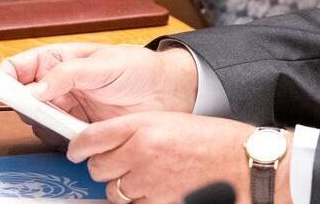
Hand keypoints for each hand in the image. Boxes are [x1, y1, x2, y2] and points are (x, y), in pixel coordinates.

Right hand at [0, 43, 198, 128]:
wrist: (168, 92)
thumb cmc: (139, 68)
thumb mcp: (103, 64)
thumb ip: (67, 75)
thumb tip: (34, 88)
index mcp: (60, 60)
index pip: (20, 66)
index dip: (4, 75)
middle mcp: (59, 85)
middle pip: (22, 97)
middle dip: (21, 103)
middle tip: (32, 106)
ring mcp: (68, 107)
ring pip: (37, 120)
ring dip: (42, 122)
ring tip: (61, 118)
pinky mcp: (79, 129)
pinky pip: (57, 137)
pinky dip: (59, 138)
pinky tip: (74, 133)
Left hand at [67, 113, 293, 203]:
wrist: (242, 162)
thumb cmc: (213, 140)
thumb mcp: (171, 122)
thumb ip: (138, 131)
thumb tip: (109, 144)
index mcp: (143, 125)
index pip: (92, 137)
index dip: (78, 147)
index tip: (77, 151)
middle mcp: (140, 151)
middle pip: (97, 167)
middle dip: (106, 169)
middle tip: (121, 166)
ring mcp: (147, 180)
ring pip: (112, 190)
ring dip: (122, 187)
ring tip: (146, 179)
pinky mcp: (156, 202)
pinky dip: (139, 201)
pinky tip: (157, 190)